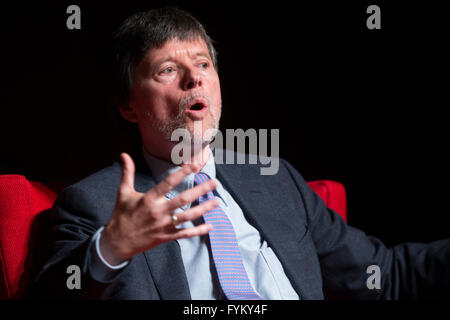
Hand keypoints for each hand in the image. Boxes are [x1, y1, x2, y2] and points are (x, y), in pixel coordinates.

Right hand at [100, 153, 217, 264]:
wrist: (117, 242)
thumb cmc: (121, 215)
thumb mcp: (123, 193)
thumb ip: (127, 173)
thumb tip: (124, 154)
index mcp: (149, 199)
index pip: (168, 183)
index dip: (182, 173)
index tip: (195, 165)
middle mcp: (158, 212)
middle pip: (183, 199)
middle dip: (200, 190)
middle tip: (214, 182)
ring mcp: (164, 226)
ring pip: (188, 216)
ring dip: (203, 209)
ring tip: (217, 202)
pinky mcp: (166, 237)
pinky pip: (185, 234)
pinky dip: (198, 231)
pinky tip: (210, 226)